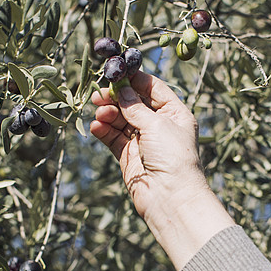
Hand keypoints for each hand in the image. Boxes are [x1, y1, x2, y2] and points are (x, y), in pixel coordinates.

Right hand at [90, 71, 234, 269]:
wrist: (170, 198)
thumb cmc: (173, 157)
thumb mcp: (157, 125)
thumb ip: (136, 106)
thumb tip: (122, 88)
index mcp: (174, 114)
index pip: (152, 88)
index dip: (134, 79)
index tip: (115, 71)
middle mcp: (159, 126)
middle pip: (133, 103)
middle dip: (116, 96)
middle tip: (98, 93)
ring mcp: (143, 141)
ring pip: (120, 119)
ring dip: (108, 113)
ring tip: (98, 111)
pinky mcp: (128, 156)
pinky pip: (112, 138)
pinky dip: (103, 130)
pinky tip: (96, 126)